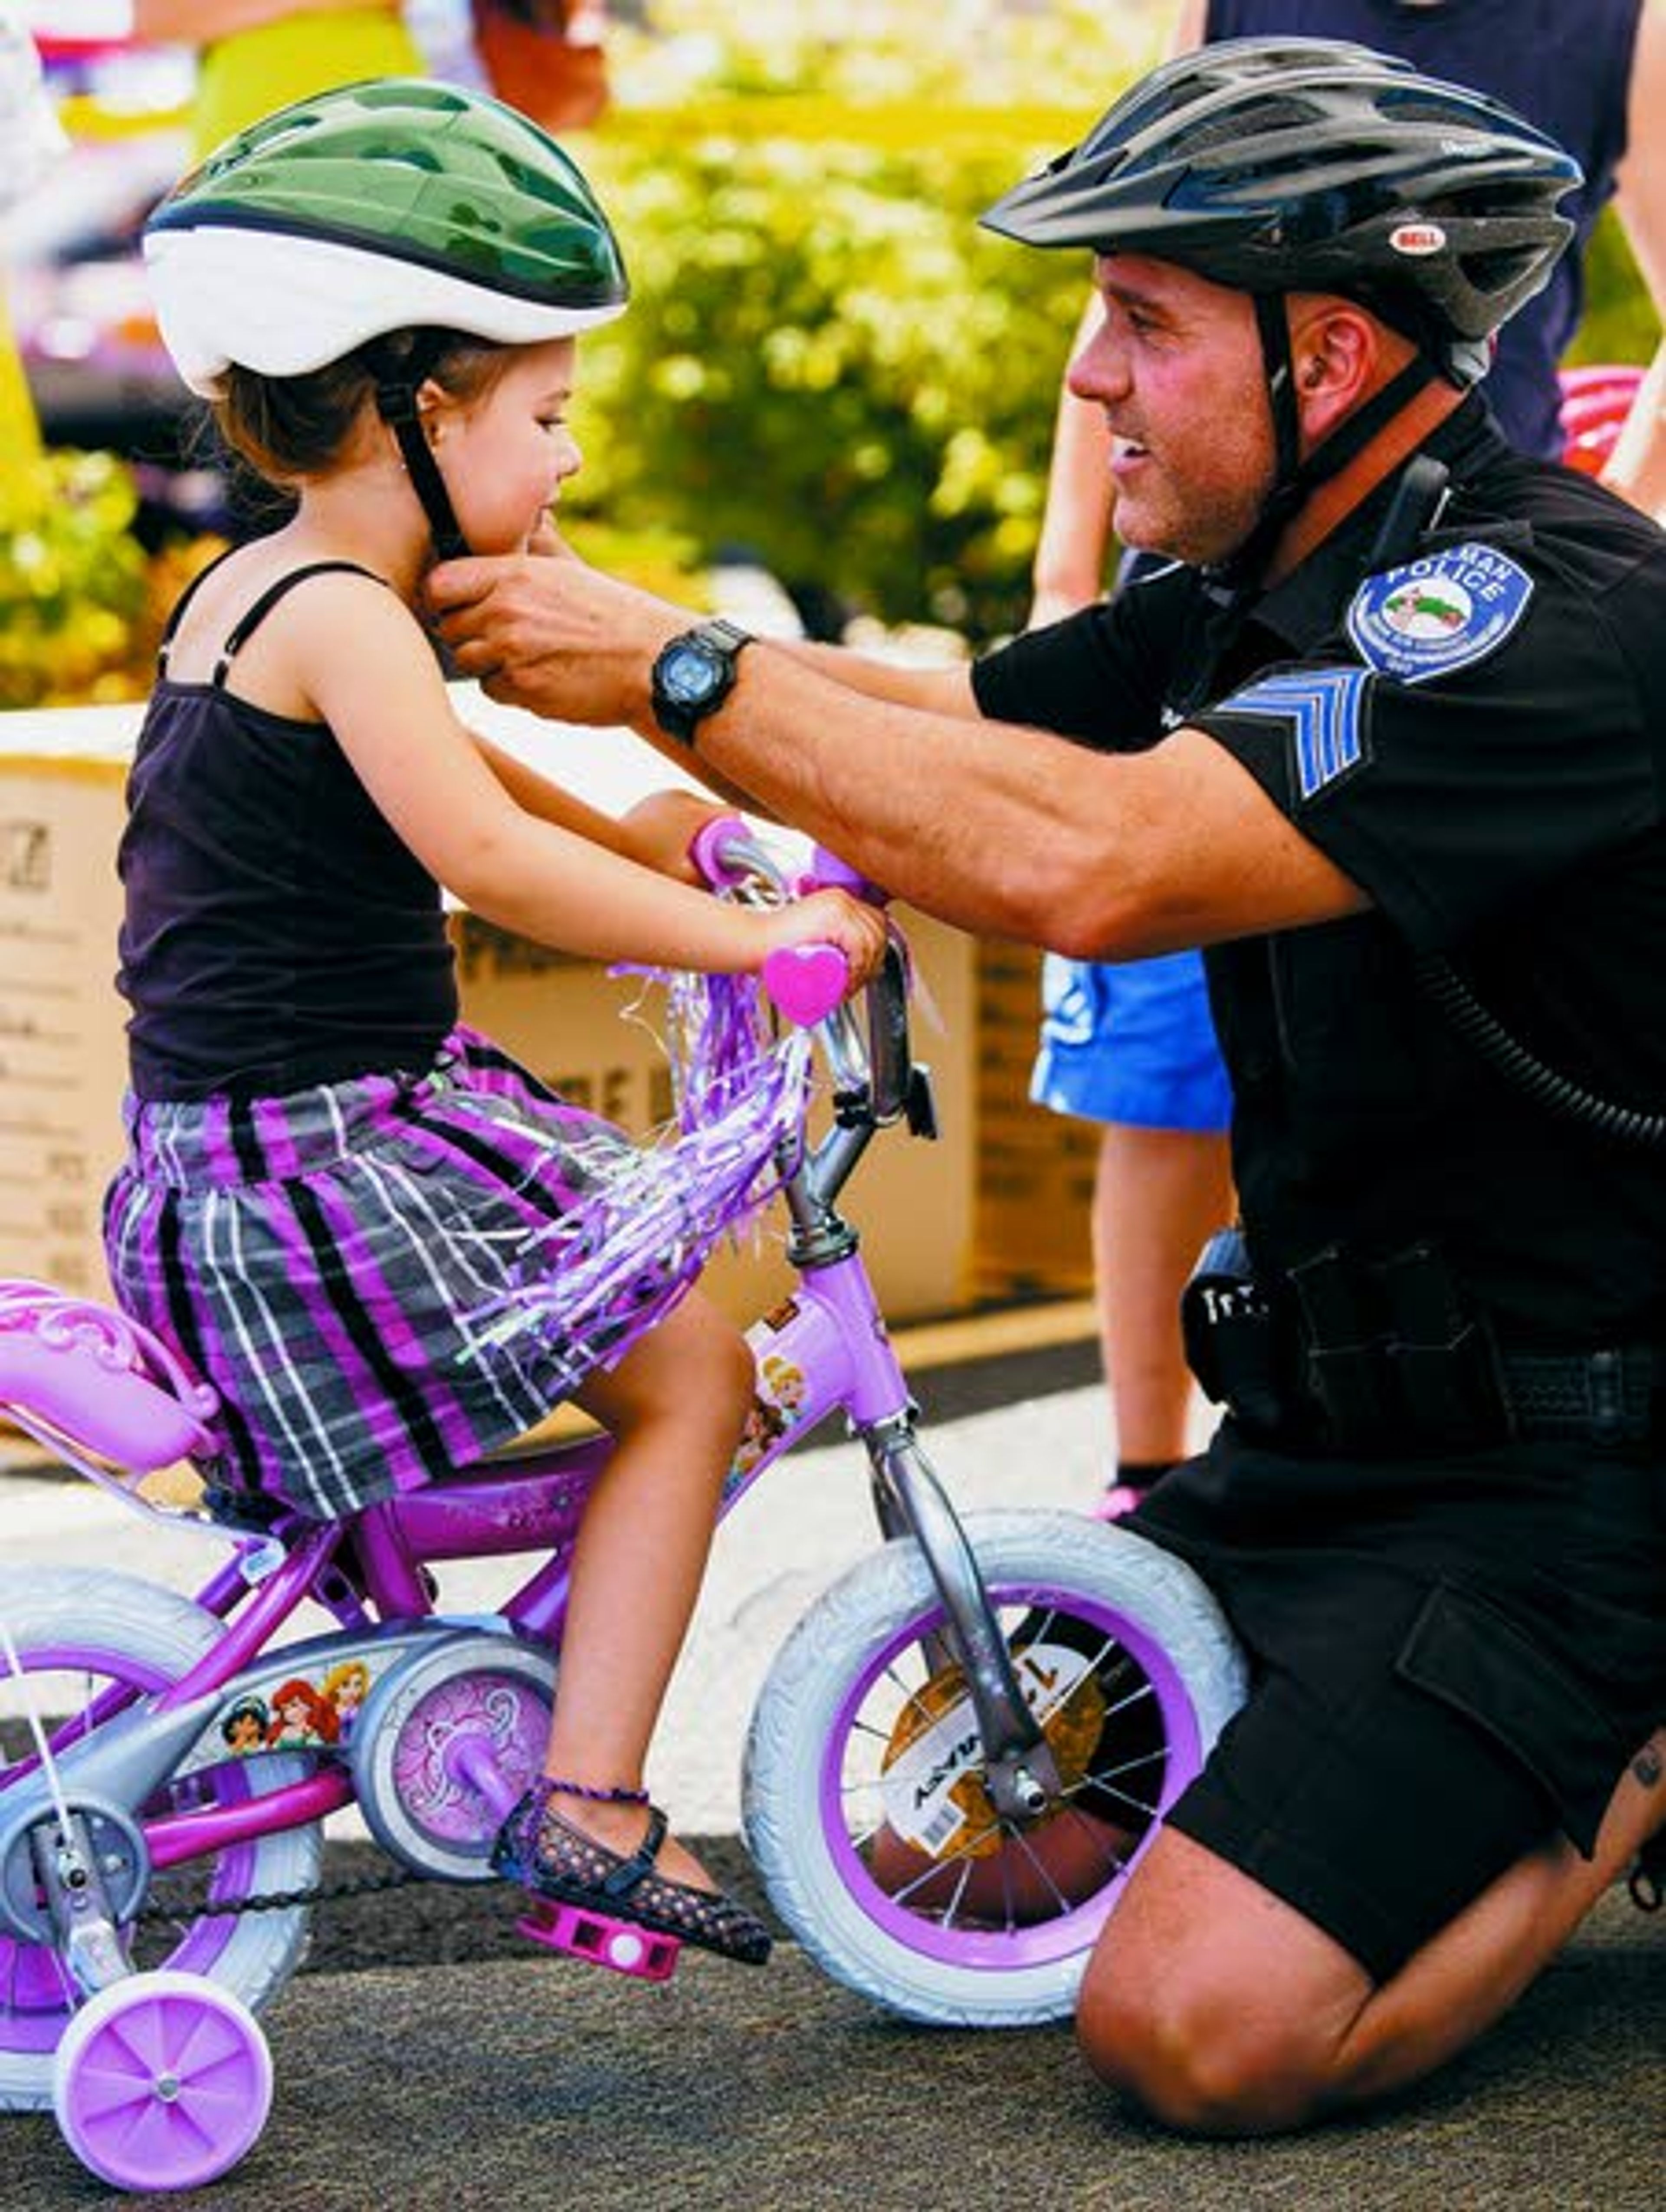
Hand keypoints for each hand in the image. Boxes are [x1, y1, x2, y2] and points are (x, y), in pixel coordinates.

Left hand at [424, 533, 689, 726]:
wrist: (656, 661)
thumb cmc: (617, 617)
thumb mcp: (570, 572)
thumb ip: (532, 556)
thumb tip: (520, 528)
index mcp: (515, 574)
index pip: (440, 584)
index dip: (443, 600)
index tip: (457, 609)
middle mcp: (507, 610)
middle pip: (448, 627)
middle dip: (469, 635)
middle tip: (501, 639)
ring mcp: (513, 652)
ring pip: (467, 661)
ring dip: (488, 663)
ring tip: (524, 659)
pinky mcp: (524, 689)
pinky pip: (491, 690)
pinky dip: (508, 688)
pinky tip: (540, 679)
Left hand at [617, 789, 728, 883]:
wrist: (605, 845)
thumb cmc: (642, 861)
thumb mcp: (683, 878)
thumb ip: (712, 878)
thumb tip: (728, 877)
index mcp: (694, 810)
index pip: (733, 815)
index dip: (734, 838)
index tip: (723, 855)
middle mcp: (681, 796)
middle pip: (715, 814)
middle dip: (713, 837)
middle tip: (698, 859)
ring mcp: (665, 796)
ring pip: (696, 812)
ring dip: (695, 831)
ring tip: (678, 852)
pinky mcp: (653, 800)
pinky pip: (679, 811)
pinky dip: (679, 826)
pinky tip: (666, 843)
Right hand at [758, 888, 888, 999]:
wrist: (753, 944)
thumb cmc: (779, 949)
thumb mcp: (816, 943)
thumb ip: (836, 946)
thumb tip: (866, 966)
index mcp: (841, 902)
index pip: (876, 923)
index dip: (875, 950)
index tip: (863, 972)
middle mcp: (843, 899)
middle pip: (878, 932)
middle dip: (873, 962)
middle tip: (855, 983)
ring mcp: (839, 905)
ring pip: (871, 941)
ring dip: (864, 969)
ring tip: (847, 986)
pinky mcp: (833, 916)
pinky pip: (860, 944)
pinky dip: (857, 966)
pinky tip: (845, 979)